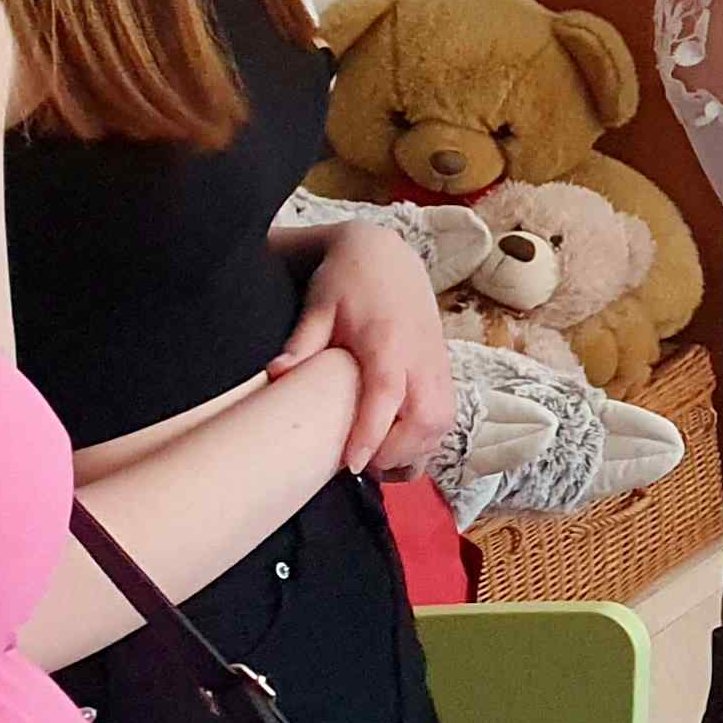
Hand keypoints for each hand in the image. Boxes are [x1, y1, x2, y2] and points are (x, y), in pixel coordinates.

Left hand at [270, 222, 456, 475]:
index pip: (387, 394)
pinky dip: (426, 440)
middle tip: (360, 465)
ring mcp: (437, 365)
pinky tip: (397, 445)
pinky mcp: (442, 371)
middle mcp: (421, 356)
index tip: (353, 465)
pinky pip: (445, 417)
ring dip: (415, 450)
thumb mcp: (318, 305)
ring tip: (379, 460)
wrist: (386, 256)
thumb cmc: (348, 280)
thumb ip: (302, 342)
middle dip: (398, 452)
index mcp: (389, 340)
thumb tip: (277, 373)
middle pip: (426, 418)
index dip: (373, 433)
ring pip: (442, 423)